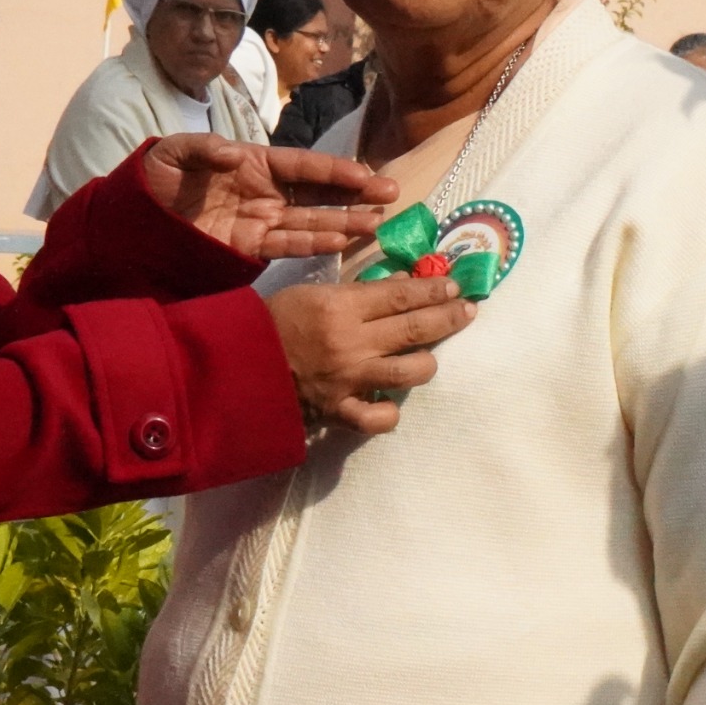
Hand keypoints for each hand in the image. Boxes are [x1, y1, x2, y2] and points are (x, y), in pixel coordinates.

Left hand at [141, 135, 397, 260]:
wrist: (135, 218)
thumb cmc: (158, 176)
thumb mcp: (175, 152)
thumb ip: (204, 150)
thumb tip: (235, 158)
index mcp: (255, 162)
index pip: (303, 165)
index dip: (335, 169)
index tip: (366, 174)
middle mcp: (266, 191)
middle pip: (319, 192)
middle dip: (354, 194)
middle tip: (390, 196)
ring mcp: (261, 220)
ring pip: (311, 220)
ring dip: (343, 222)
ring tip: (375, 224)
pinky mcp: (249, 247)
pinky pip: (287, 245)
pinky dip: (312, 244)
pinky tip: (338, 243)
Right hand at [267, 277, 476, 435]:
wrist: (238, 363)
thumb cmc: (274, 320)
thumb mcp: (313, 292)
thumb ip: (358, 293)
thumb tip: (403, 288)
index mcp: (342, 308)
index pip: (402, 296)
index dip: (434, 290)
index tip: (455, 286)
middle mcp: (352, 343)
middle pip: (414, 328)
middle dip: (447, 317)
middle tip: (467, 310)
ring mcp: (349, 379)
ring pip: (409, 371)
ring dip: (427, 362)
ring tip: (431, 355)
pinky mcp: (339, 409)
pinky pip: (376, 418)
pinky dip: (389, 412)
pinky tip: (393, 403)